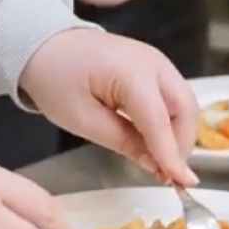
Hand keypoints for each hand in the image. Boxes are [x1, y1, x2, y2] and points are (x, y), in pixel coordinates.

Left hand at [19, 29, 198, 185]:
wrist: (44, 44)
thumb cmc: (55, 80)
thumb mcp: (83, 120)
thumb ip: (124, 142)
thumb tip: (157, 166)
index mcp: (132, 72)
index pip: (160, 121)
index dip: (172, 155)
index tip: (184, 184)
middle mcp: (154, 62)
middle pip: (185, 109)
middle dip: (182, 145)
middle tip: (170, 177)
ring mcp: (157, 62)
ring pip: (184, 103)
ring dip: (179, 135)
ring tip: (165, 164)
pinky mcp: (154, 67)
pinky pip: (173, 97)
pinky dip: (171, 122)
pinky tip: (159, 144)